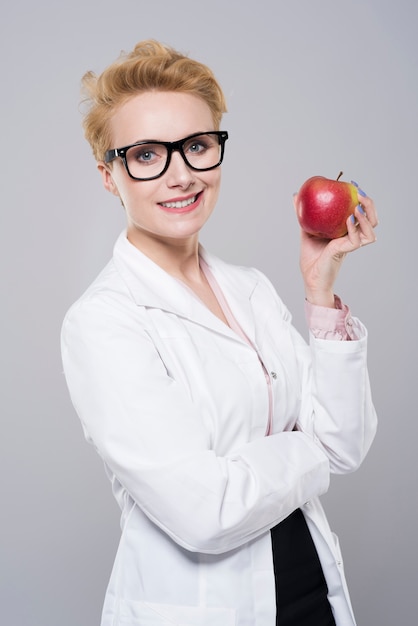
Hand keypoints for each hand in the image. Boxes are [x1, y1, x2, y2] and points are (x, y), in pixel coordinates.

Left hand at [294, 191, 377, 307]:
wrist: (309, 278)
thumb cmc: (311, 258)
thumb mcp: (306, 230)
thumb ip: (303, 214)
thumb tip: (295, 195)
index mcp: (347, 232)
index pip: (362, 214)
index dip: (363, 200)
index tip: (354, 185)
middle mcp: (352, 238)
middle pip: (372, 220)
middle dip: (370, 205)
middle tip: (359, 193)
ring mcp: (350, 245)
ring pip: (370, 230)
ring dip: (366, 217)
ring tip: (357, 206)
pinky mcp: (344, 252)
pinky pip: (355, 240)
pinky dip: (354, 228)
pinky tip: (347, 218)